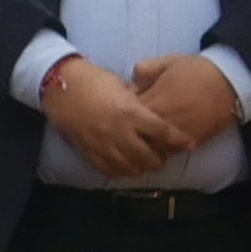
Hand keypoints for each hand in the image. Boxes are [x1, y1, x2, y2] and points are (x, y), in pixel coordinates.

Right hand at [37, 55, 176, 179]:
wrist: (61, 87)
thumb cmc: (94, 81)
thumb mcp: (122, 86)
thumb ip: (138, 103)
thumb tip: (152, 112)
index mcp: (130, 113)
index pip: (163, 132)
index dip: (179, 140)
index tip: (189, 144)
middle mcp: (119, 133)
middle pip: (150, 157)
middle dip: (161, 158)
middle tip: (162, 154)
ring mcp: (104, 146)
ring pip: (131, 168)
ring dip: (141, 166)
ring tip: (144, 160)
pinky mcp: (90, 153)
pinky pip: (111, 171)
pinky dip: (121, 170)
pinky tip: (125, 164)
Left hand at [128, 55, 240, 151]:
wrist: (229, 82)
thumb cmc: (196, 69)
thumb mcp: (166, 62)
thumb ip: (144, 71)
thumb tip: (130, 87)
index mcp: (155, 99)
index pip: (129, 115)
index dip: (122, 114)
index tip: (122, 111)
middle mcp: (165, 120)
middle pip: (138, 136)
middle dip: (131, 134)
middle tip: (128, 129)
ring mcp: (178, 134)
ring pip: (153, 149)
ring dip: (147, 145)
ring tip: (143, 139)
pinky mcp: (192, 142)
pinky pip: (172, 153)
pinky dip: (164, 150)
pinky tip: (160, 144)